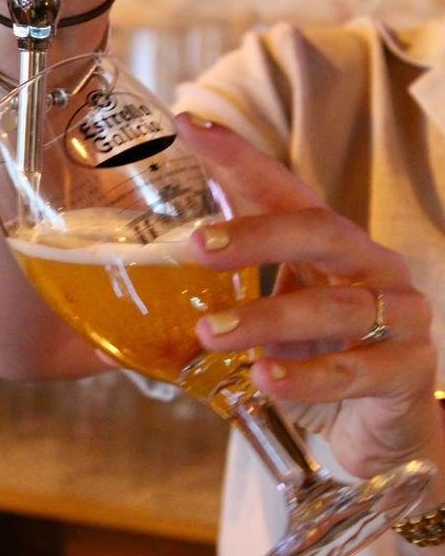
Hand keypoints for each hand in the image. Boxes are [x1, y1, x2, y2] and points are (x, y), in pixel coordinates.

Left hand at [175, 115, 444, 482]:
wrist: (387, 429)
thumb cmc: (324, 358)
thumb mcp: (276, 313)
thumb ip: (233, 288)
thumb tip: (146, 266)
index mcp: (332, 245)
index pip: (285, 190)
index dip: (240, 158)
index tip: (188, 126)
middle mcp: (371, 267)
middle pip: (319, 232)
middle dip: (257, 236)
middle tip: (196, 248)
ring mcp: (400, 316)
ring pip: (334, 307)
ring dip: (268, 319)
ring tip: (211, 334)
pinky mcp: (409, 370)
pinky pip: (356, 370)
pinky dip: (306, 377)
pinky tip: (265, 381)